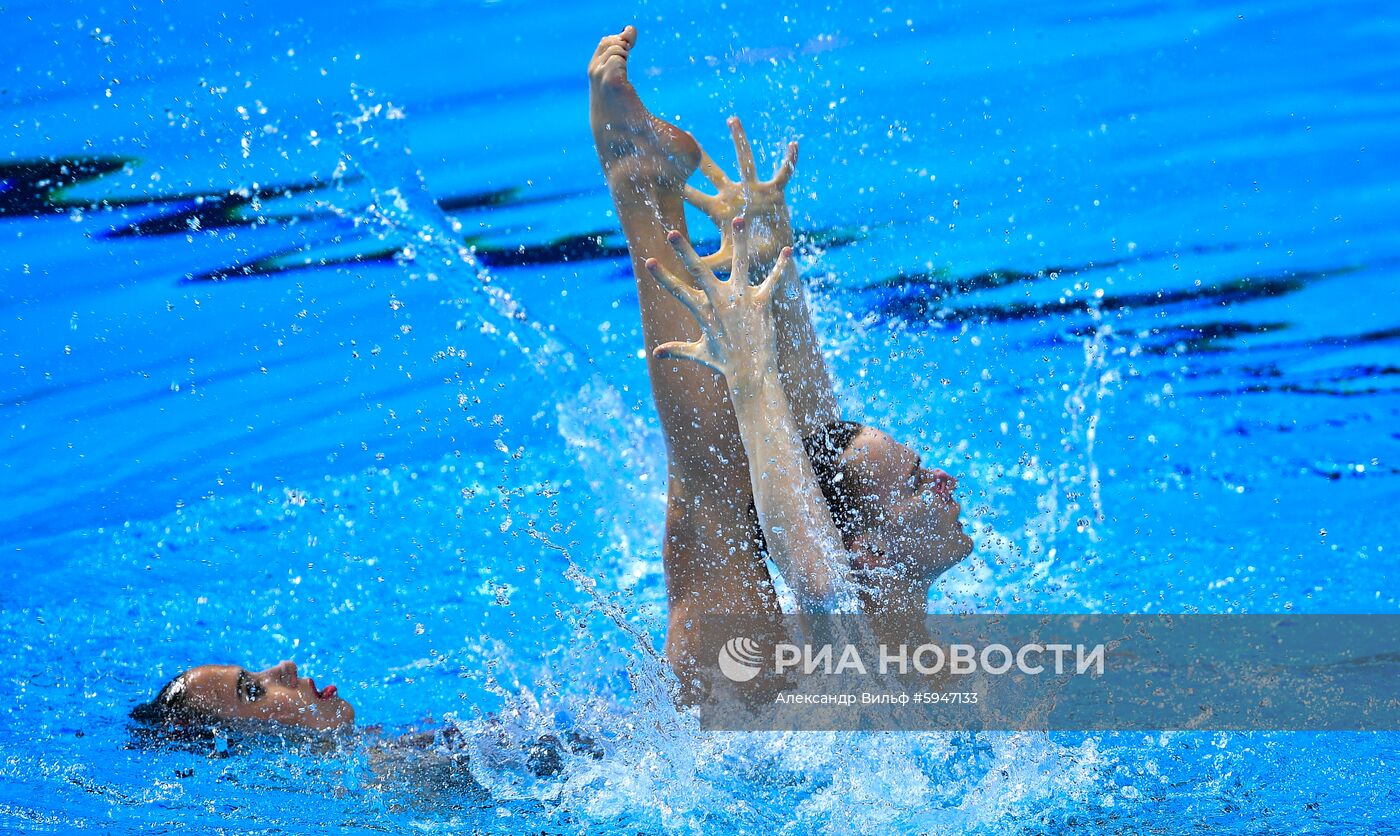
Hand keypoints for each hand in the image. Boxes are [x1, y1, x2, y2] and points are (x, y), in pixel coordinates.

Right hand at [645, 218, 794, 388]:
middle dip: (684, 252)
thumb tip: (656, 354)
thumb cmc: (724, 363)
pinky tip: (788, 249)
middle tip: (671, 233)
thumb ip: (678, 349)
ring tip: (739, 219)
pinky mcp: (761, 303)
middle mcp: (720, 302)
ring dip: (740, 241)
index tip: (648, 260)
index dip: (661, 277)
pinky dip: (780, 265)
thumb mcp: (699, 353)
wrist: (750, 374)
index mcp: (703, 312)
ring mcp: (741, 301)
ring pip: (739, 264)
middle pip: (698, 272)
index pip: (677, 291)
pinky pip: (772, 280)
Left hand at [686, 117, 797, 272]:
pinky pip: (784, 174)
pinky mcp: (774, 193)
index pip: (694, 196)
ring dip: (738, 140)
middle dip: (701, 156)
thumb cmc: (748, 258)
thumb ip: (704, 264)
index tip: (662, 171)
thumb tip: (681, 271)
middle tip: (687, 134)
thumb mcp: (724, 260)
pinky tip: (793, 144)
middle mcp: (733, 195)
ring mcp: (753, 191)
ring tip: (731, 119)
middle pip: (713, 171)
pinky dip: (790, 160)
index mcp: (719, 210)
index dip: (680, 187)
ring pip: (745, 161)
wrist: (774, 259)